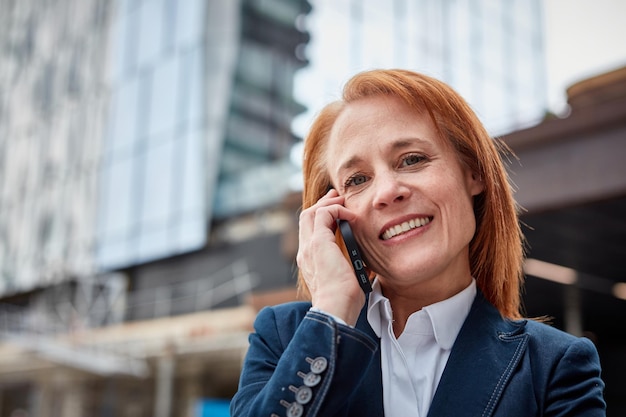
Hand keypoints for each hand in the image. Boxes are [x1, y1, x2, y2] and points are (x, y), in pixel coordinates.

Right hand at [296, 189, 364, 325]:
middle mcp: (305, 252)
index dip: (322, 219)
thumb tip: (364, 264)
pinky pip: (323, 214)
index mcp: (310, 261)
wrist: (336, 307)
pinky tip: (350, 215)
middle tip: (336, 197)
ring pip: (310, 213)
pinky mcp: (318, 243)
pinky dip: (337, 209)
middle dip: (321, 204)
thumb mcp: (347, 279)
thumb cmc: (344, 300)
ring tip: (342, 200)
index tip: (337, 214)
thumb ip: (350, 267)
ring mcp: (309, 247)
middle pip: (306, 218)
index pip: (310, 232)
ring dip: (327, 203)